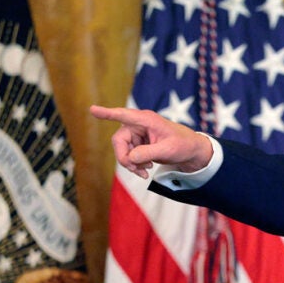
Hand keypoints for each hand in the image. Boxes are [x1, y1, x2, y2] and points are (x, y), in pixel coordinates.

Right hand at [90, 105, 212, 178]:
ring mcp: (137, 134)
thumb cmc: (182, 145)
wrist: (190, 151)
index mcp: (146, 119)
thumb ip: (148, 153)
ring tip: (145, 172)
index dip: (107, 113)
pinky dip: (134, 165)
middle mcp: (139, 124)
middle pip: (119, 141)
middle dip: (124, 157)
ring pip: (122, 150)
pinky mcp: (138, 144)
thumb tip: (130, 157)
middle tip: (136, 170)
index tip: (92, 110)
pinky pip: (128, 155)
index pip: (123, 115)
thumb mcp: (168, 150)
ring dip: (130, 164)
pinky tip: (145, 170)